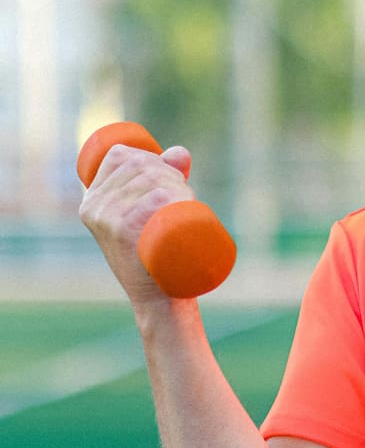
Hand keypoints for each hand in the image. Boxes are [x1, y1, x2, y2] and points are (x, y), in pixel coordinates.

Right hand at [79, 144, 194, 305]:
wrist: (158, 295)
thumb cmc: (157, 251)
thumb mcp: (153, 210)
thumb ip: (166, 176)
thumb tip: (180, 152)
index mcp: (93, 199)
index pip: (120, 155)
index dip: (150, 158)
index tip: (167, 177)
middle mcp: (94, 206)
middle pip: (141, 165)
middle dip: (171, 174)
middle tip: (185, 197)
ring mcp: (106, 217)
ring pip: (153, 180)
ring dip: (180, 186)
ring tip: (188, 206)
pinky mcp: (122, 230)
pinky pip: (155, 198)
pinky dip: (175, 197)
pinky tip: (181, 206)